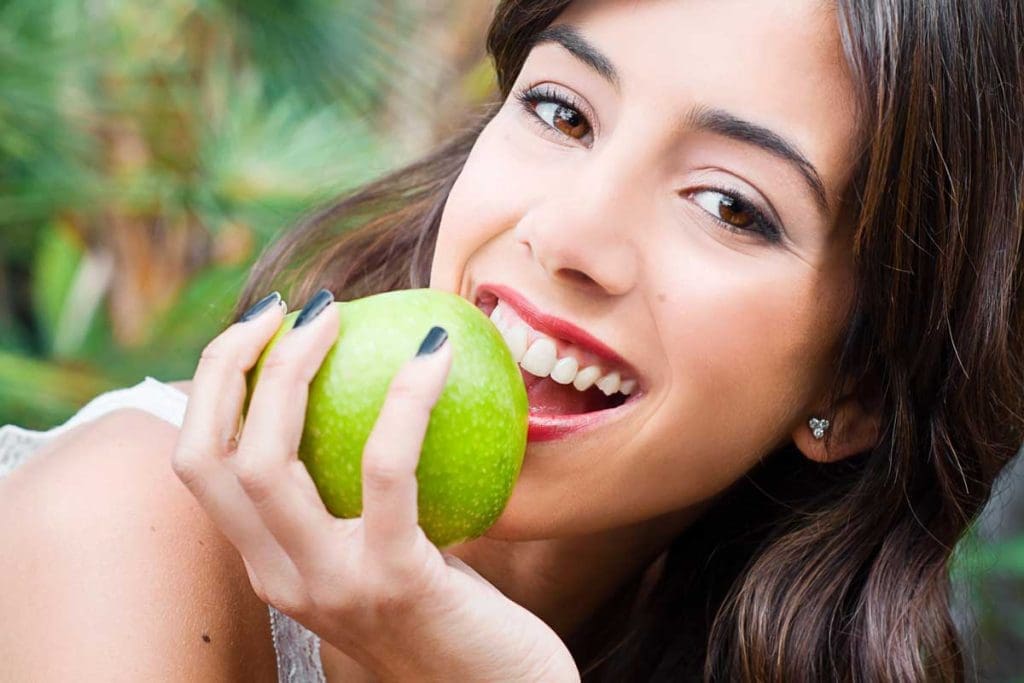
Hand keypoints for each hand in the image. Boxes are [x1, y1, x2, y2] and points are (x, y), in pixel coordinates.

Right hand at [170, 290, 579, 681]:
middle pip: (212, 457)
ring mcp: (330, 584)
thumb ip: (362, 492)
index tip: (259, 325)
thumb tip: (378, 383)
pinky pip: (386, 471)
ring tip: (332, 313)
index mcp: (270, 564)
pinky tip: (436, 352)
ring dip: (289, 371)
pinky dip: (404, 401)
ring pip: (267, 463)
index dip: (211, 385)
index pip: (200, 465)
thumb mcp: (387, 548)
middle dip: (229, 365)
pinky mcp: (395, 582)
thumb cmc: (452, 610)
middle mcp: (281, 578)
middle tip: (287, 305)